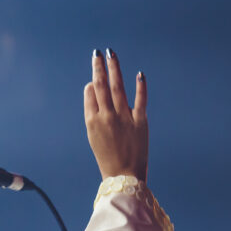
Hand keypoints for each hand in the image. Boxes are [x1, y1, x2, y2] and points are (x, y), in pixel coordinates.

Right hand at [83, 48, 147, 180]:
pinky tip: (139, 74)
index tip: (95, 76)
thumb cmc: (108, 157)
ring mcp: (123, 118)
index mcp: (92, 121)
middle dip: (98, 67)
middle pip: (101, 85)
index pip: (90, 93)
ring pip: (117, 87)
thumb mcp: (93, 136)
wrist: (124, 177)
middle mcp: (106, 116)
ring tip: (111, 54)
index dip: (92, 82)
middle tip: (97, 53)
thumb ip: (92, 112)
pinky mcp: (140, 122)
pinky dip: (140, 86)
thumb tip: (92, 88)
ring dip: (114, 68)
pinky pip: (140, 99)